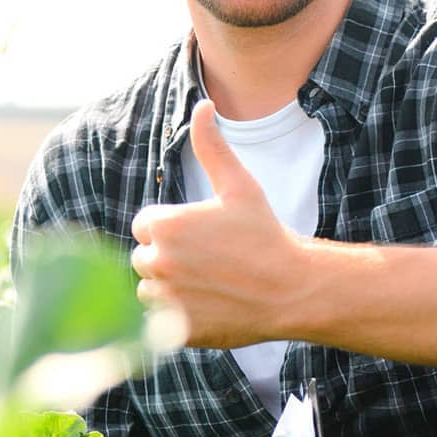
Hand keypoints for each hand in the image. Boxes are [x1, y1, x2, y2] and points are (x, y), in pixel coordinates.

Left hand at [130, 100, 308, 347]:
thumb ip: (212, 147)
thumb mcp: (239, 186)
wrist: (293, 290)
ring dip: (168, 288)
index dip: (173, 230)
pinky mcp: (171, 330)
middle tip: (210, 262)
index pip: (146, 225)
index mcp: (163, 226)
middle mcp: (156, 262)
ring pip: (146, 289)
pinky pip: (155, 321)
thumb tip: (203, 106)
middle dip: (169, 258)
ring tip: (208, 284)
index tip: (203, 238)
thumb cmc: (265, 235)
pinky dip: (173, 317)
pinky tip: (206, 306)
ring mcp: (162, 298)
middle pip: (144, 257)